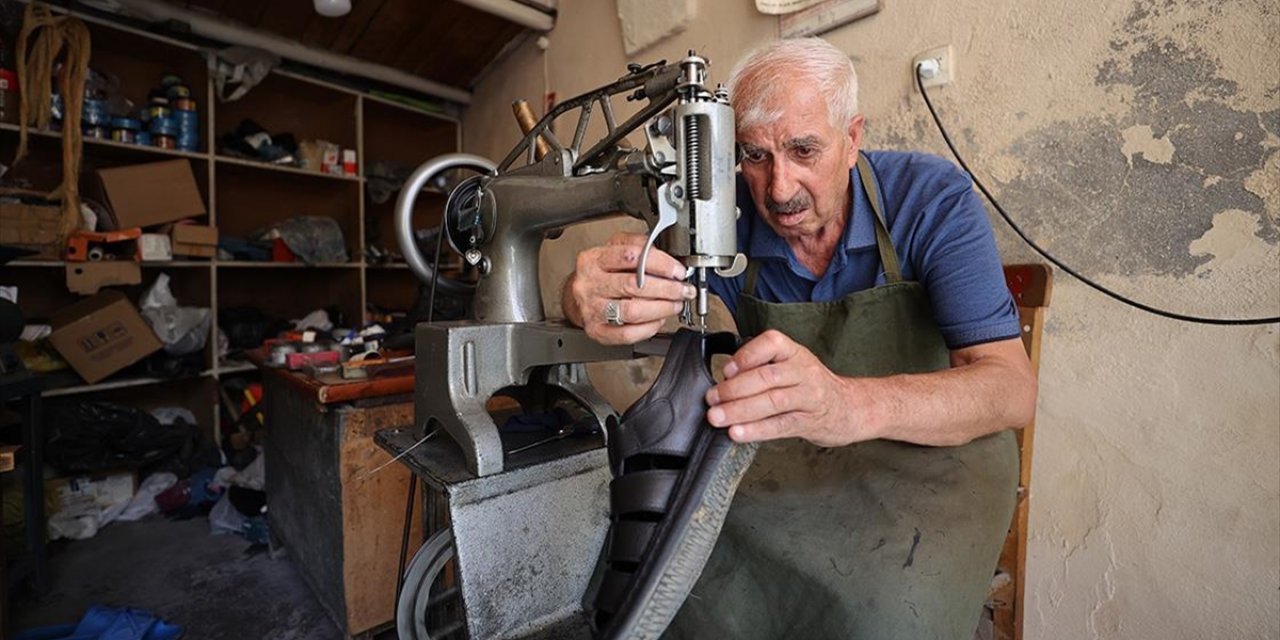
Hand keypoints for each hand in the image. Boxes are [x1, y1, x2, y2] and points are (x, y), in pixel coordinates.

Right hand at [566, 232, 696, 344]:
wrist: (581, 294)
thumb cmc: (603, 271)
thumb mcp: (616, 249)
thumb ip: (640, 246)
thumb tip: (670, 261)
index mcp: (593, 259)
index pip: (630, 256)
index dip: (660, 264)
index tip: (677, 271)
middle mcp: (589, 284)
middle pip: (632, 285)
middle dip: (666, 289)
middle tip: (683, 290)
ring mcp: (591, 309)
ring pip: (632, 311)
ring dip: (661, 309)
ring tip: (674, 305)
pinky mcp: (596, 330)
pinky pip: (627, 334)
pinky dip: (649, 328)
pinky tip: (658, 320)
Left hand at [705, 330, 871, 446]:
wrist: (850, 407)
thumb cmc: (812, 386)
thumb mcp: (791, 366)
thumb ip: (762, 368)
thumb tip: (724, 379)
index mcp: (795, 353)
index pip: (771, 343)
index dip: (746, 355)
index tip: (726, 369)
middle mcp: (804, 371)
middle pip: (766, 377)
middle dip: (734, 389)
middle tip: (712, 399)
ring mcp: (809, 396)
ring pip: (772, 401)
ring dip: (740, 410)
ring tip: (718, 417)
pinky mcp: (809, 422)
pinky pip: (780, 425)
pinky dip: (756, 430)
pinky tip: (738, 433)